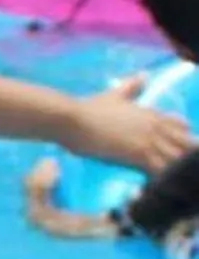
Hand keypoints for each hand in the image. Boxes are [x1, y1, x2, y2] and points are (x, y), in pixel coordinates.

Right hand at [57, 73, 191, 172]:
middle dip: (180, 155)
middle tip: (165, 166)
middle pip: (185, 144)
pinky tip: (153, 182)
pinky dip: (161, 176)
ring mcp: (148, 141)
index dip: (180, 139)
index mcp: (153, 114)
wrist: (73, 120)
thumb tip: (144, 76)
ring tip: (161, 177)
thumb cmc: (90, 108)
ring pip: (176, 158)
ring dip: (172, 168)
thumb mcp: (115, 95)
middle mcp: (156, 127)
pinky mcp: (137, 155)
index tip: (169, 148)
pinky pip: (160, 170)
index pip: (183, 127)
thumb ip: (132, 87)